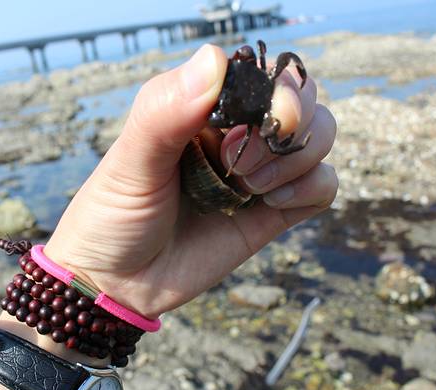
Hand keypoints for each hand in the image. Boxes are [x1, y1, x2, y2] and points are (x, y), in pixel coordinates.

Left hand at [44, 44, 337, 318]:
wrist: (118, 284)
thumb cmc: (112, 215)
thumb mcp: (129, 162)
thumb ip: (164, 111)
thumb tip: (214, 58)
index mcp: (202, 109)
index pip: (262, 72)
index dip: (273, 89)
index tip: (249, 122)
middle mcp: (237, 134)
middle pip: (303, 99)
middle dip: (290, 124)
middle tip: (241, 162)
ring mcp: (258, 172)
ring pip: (320, 137)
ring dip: (296, 159)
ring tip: (248, 187)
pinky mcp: (273, 211)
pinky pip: (322, 185)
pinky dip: (310, 188)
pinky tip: (270, 204)